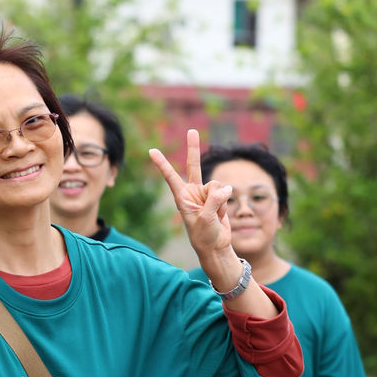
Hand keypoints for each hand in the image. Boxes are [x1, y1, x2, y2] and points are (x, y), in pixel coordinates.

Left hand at [149, 130, 233, 260]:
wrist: (215, 246)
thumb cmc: (204, 236)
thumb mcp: (206, 220)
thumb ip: (215, 201)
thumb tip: (226, 187)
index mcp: (182, 197)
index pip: (171, 177)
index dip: (162, 164)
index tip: (151, 151)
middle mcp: (193, 192)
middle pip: (193, 165)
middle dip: (193, 148)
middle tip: (191, 130)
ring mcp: (206, 193)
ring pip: (217, 185)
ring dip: (220, 201)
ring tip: (215, 215)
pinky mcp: (218, 196)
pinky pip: (226, 192)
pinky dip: (226, 204)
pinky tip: (221, 215)